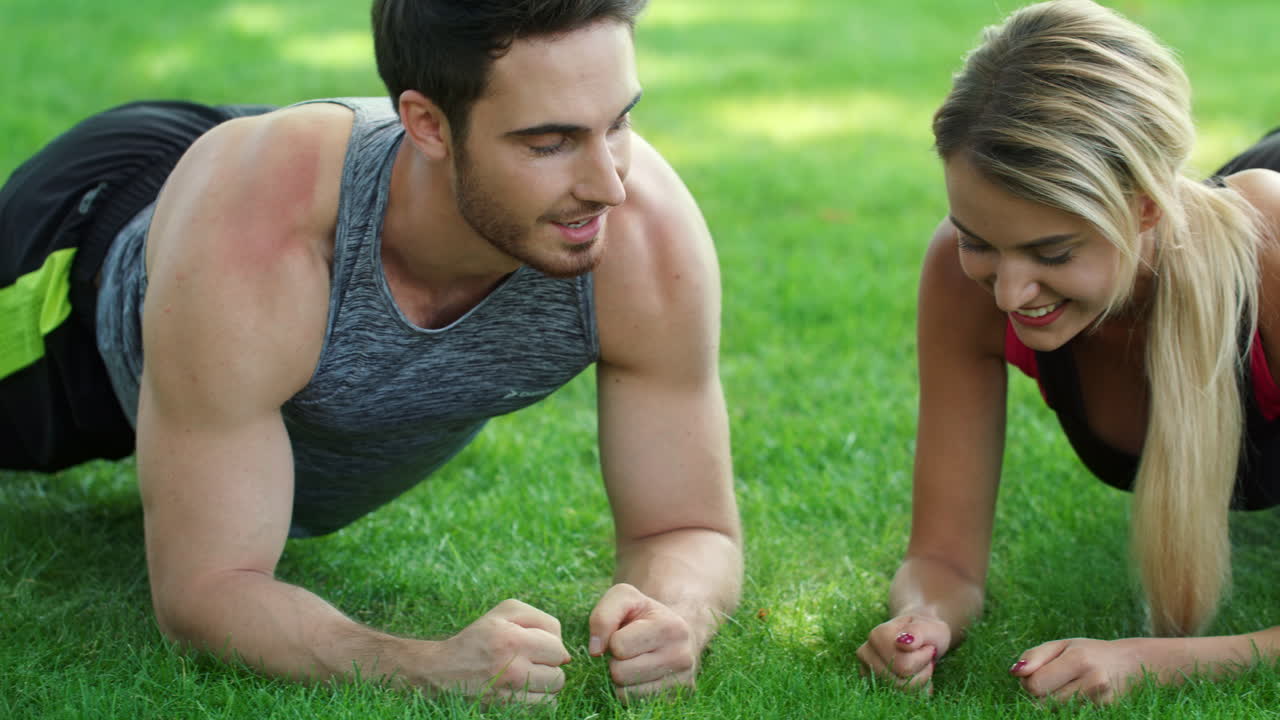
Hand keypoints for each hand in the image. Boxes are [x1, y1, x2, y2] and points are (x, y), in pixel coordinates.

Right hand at [430, 599, 570, 703]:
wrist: (444, 669)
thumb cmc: (481, 635)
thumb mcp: (506, 611)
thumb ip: (542, 620)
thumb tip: (565, 654)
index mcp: (512, 638)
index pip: (558, 648)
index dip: (551, 646)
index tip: (534, 645)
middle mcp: (511, 667)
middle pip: (559, 674)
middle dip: (550, 666)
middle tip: (530, 660)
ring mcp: (508, 693)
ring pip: (553, 692)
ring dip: (546, 683)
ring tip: (527, 674)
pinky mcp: (505, 708)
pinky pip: (544, 707)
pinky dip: (539, 698)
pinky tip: (523, 688)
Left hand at [588, 583, 697, 699]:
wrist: (675, 633)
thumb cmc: (644, 614)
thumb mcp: (624, 598)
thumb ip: (603, 616)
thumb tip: (595, 651)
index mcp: (671, 628)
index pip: (618, 646)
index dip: (613, 639)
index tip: (626, 632)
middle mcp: (682, 657)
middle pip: (620, 673)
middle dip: (616, 661)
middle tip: (630, 649)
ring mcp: (681, 682)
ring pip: (625, 693)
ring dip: (622, 678)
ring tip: (636, 661)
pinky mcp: (675, 699)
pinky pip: (633, 704)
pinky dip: (631, 690)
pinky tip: (642, 675)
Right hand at [856, 614, 952, 691]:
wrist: (919, 637)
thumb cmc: (926, 632)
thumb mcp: (930, 628)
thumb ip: (918, 632)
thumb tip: (902, 643)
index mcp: (877, 636)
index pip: (904, 665)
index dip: (923, 659)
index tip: (926, 647)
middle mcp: (866, 654)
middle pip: (900, 682)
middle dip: (922, 674)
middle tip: (925, 659)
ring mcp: (866, 671)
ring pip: (900, 693)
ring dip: (919, 683)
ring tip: (920, 667)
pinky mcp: (872, 685)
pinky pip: (899, 699)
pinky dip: (914, 692)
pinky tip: (916, 677)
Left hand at [1011, 637, 1150, 704]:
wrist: (1133, 665)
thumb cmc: (1089, 653)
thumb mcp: (1061, 646)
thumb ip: (1034, 656)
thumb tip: (1015, 673)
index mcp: (1078, 660)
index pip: (1034, 685)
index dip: (1028, 681)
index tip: (1038, 672)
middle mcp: (1093, 682)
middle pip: (1043, 702)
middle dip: (1041, 692)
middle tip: (1055, 679)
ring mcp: (1102, 701)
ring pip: (1056, 711)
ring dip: (1054, 701)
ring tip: (1069, 686)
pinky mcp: (1106, 712)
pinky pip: (1070, 714)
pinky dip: (1068, 708)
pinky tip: (1080, 696)